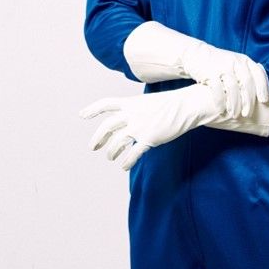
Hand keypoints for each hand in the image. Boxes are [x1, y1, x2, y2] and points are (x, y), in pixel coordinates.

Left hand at [79, 82, 226, 170]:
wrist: (186, 106)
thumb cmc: (170, 104)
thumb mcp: (148, 103)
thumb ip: (134, 112)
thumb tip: (124, 125)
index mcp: (130, 102)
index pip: (106, 104)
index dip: (92, 109)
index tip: (81, 115)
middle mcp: (132, 114)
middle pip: (107, 127)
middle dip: (98, 138)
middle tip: (93, 147)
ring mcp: (139, 127)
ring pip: (117, 143)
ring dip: (111, 152)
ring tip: (110, 157)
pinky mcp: (149, 139)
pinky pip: (132, 154)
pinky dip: (126, 162)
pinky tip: (124, 166)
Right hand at [182, 44, 268, 119]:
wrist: (196, 54)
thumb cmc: (219, 65)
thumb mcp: (234, 64)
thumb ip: (245, 75)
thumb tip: (257, 97)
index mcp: (244, 61)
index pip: (258, 74)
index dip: (262, 88)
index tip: (264, 101)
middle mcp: (235, 62)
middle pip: (247, 83)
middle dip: (248, 101)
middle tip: (247, 114)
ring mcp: (222, 66)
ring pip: (233, 88)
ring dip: (235, 104)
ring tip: (234, 115)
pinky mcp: (210, 72)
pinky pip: (217, 90)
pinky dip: (221, 102)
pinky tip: (222, 110)